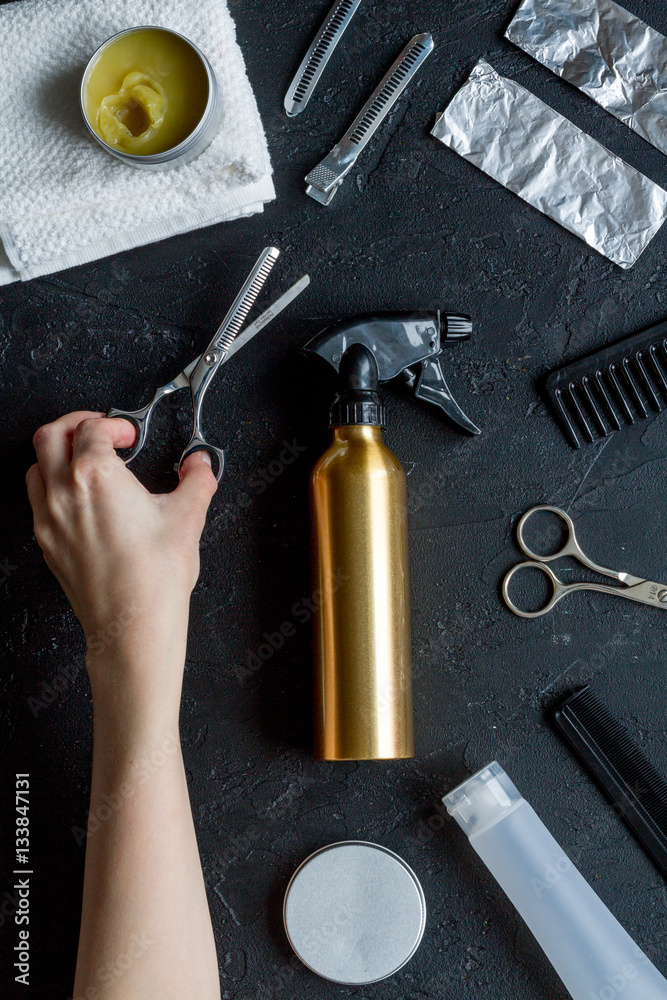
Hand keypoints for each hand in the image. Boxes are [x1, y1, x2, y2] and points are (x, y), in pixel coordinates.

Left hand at [26, 412, 216, 705]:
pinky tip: (79, 500)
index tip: (131, 435)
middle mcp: (63, 492)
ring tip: (86, 462)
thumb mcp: (187, 516)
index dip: (115, 424)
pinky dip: (52, 487)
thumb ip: (197, 480)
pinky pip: (37, 501)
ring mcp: (49, 519)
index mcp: (95, 474)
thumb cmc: (155, 576)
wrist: (132, 625)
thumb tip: (200, 464)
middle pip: (50, 436)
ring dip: (58, 455)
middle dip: (76, 425)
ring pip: (36, 467)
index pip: (93, 428)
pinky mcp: (47, 544)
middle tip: (100, 431)